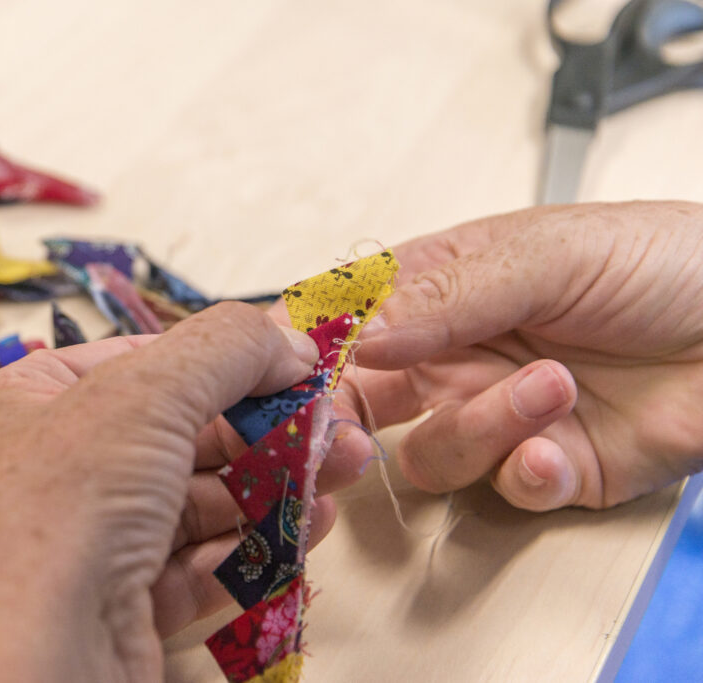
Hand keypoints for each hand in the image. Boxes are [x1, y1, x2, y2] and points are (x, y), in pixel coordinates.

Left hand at [0, 302, 370, 682]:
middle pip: (174, 433)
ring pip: (193, 500)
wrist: (36, 669)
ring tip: (340, 468)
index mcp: (19, 405)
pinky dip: (255, 541)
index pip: (130, 362)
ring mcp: (81, 543)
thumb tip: (286, 340)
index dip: (216, 357)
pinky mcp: (118, 605)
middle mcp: (43, 472)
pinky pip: (196, 561)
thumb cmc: (61, 512)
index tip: (289, 361)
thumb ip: (223, 350)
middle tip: (333, 423)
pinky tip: (309, 523)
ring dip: (272, 483)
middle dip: (263, 426)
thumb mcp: (144, 396)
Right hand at [339, 201, 702, 510]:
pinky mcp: (550, 468)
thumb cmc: (670, 263)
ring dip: (482, 428)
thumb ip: (449, 294)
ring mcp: (501, 415)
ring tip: (549, 388)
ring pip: (433, 452)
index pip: (351, 318)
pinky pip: (506, 489)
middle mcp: (461, 355)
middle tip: (349, 424)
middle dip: (348, 420)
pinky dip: (525, 473)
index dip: (313, 347)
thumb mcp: (552, 254)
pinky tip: (557, 447)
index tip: (291, 370)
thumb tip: (363, 334)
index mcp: (447, 288)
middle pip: (366, 400)